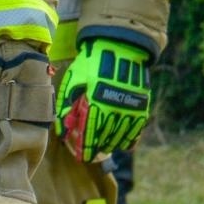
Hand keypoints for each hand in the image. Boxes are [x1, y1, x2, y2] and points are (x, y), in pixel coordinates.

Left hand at [55, 38, 151, 161]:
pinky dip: (127, 140)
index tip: (81, 156)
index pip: (89, 137)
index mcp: (95, 104)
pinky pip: (135, 132)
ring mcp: (129, 110)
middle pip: (104, 141)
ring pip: (120, 139)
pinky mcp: (141, 108)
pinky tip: (120, 141)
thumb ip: (68, 104)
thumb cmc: (91, 63)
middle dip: (96, 149)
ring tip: (103, 145)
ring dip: (110, 145)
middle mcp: (114, 110)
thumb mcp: (74, 80)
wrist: (119, 47)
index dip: (84, 150)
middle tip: (90, 151)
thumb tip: (63, 128)